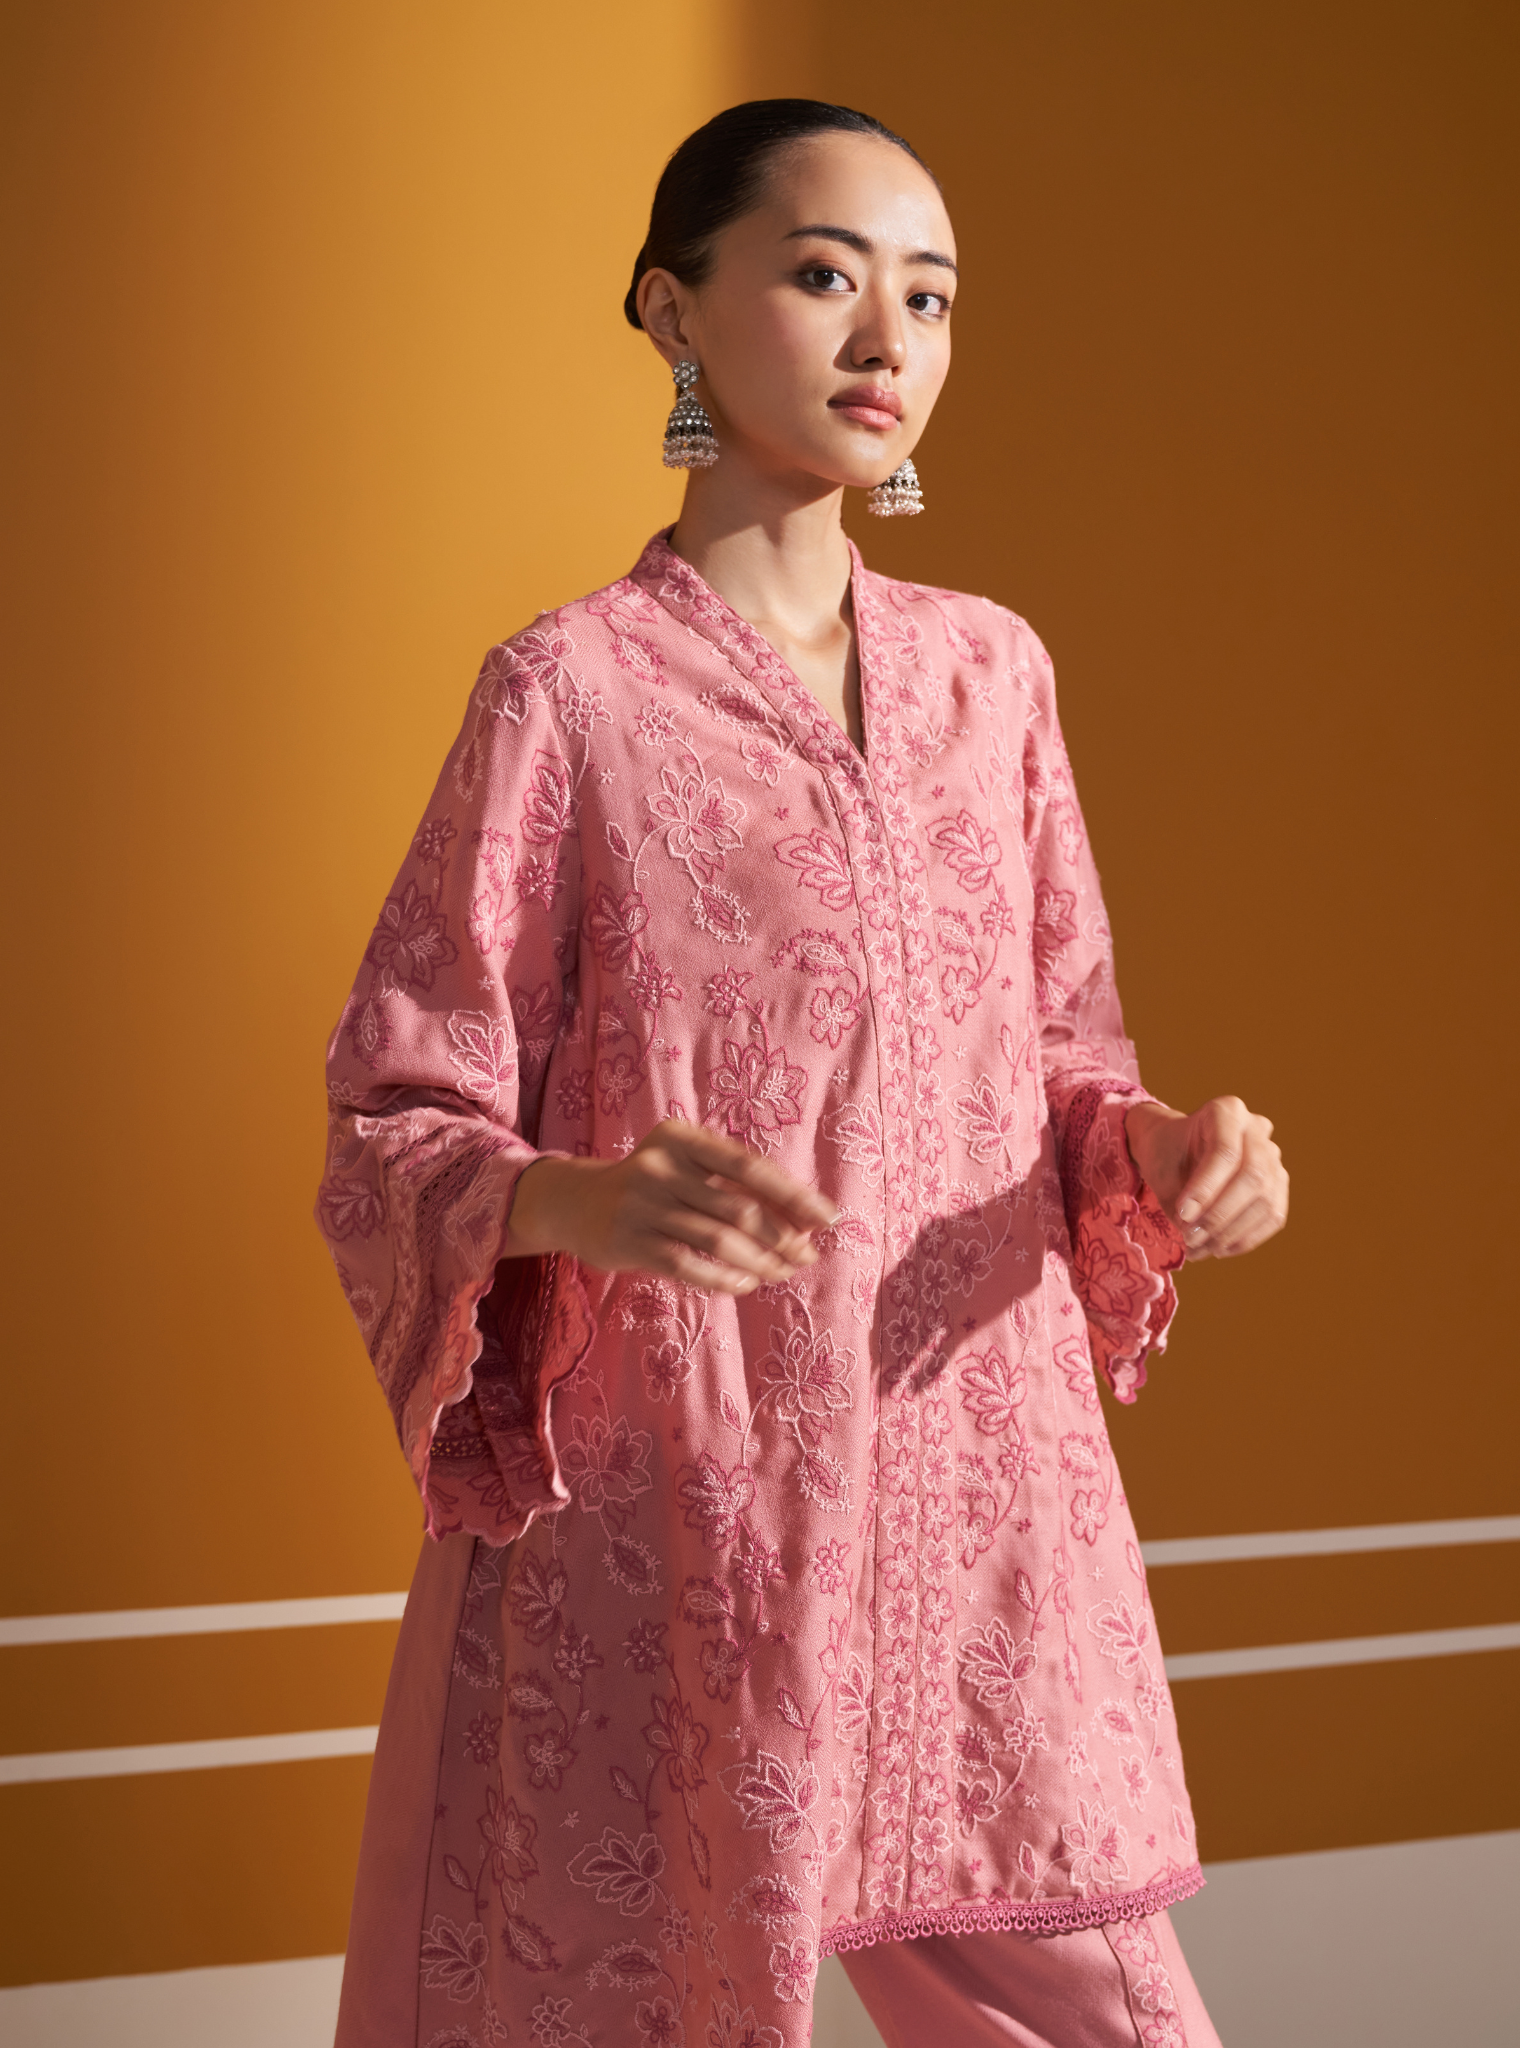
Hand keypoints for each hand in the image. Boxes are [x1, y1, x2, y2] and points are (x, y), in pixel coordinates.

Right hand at [506, 1119, 837, 1294]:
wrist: (576, 1202)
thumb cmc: (652, 1186)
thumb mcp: (687, 1167)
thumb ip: (735, 1186)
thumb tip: (804, 1220)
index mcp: (683, 1138)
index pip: (748, 1167)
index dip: (792, 1195)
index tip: (827, 1218)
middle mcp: (661, 1166)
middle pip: (738, 1208)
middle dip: (781, 1237)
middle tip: (806, 1257)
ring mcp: (642, 1204)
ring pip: (718, 1240)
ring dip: (760, 1262)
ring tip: (780, 1273)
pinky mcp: (629, 1240)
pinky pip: (688, 1265)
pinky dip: (724, 1278)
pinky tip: (744, 1283)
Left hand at [1124, 1096, 1287, 1259]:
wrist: (1176, 1148)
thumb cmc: (1167, 1153)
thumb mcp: (1162, 1168)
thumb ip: (1180, 1200)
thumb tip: (1197, 1238)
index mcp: (1226, 1110)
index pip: (1225, 1152)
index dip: (1206, 1188)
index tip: (1183, 1215)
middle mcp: (1256, 1129)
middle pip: (1253, 1176)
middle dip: (1220, 1214)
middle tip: (1191, 1238)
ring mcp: (1273, 1155)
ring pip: (1266, 1199)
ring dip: (1232, 1232)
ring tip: (1200, 1249)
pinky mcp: (1278, 1183)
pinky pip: (1274, 1215)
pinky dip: (1247, 1238)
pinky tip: (1220, 1249)